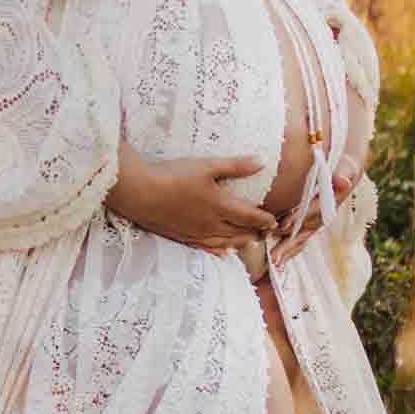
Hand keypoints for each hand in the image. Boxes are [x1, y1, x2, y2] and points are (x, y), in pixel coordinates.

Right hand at [106, 144, 277, 252]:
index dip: (264, 219)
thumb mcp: (207, 166)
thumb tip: (261, 162)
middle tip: (265, 234)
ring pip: (224, 243)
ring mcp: (195, 233)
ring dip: (239, 243)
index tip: (274, 221)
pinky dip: (217, 250)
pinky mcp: (181, 237)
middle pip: (239, 232)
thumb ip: (235, 166)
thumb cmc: (174, 176)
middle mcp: (211, 224)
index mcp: (221, 206)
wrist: (141, 194)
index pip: (250, 216)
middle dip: (255, 233)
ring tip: (249, 243)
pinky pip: (205, 247)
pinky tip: (220, 251)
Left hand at [273, 153, 362, 261]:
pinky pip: (298, 239)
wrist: (346, 172)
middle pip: (304, 232)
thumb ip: (344, 172)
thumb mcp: (347, 166)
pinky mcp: (308, 225)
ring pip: (300, 239)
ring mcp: (315, 223)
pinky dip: (287, 250)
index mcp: (329, 203)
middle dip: (289, 244)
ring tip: (274, 264)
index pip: (312, 212)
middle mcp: (322, 217)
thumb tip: (343, 180)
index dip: (298, 218)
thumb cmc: (343, 168)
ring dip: (286, 251)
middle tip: (274, 257)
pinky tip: (276, 262)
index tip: (284, 224)